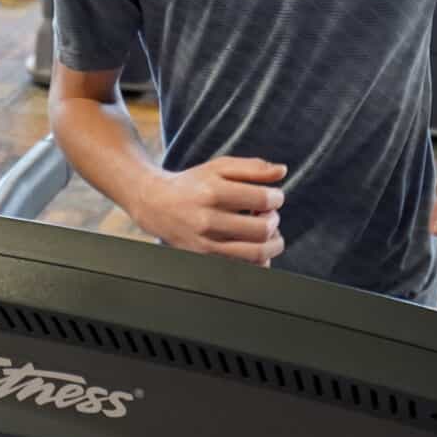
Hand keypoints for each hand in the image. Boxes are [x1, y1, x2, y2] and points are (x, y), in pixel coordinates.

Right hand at [134, 157, 285, 264]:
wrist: (155, 204)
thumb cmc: (193, 184)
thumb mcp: (219, 168)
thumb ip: (252, 167)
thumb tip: (282, 171)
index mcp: (213, 193)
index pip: (262, 199)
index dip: (277, 198)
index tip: (273, 197)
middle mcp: (207, 220)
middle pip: (262, 229)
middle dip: (275, 221)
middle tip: (269, 215)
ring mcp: (204, 244)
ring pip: (255, 254)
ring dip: (272, 244)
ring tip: (267, 233)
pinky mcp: (203, 259)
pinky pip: (243, 268)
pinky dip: (258, 260)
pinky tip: (254, 246)